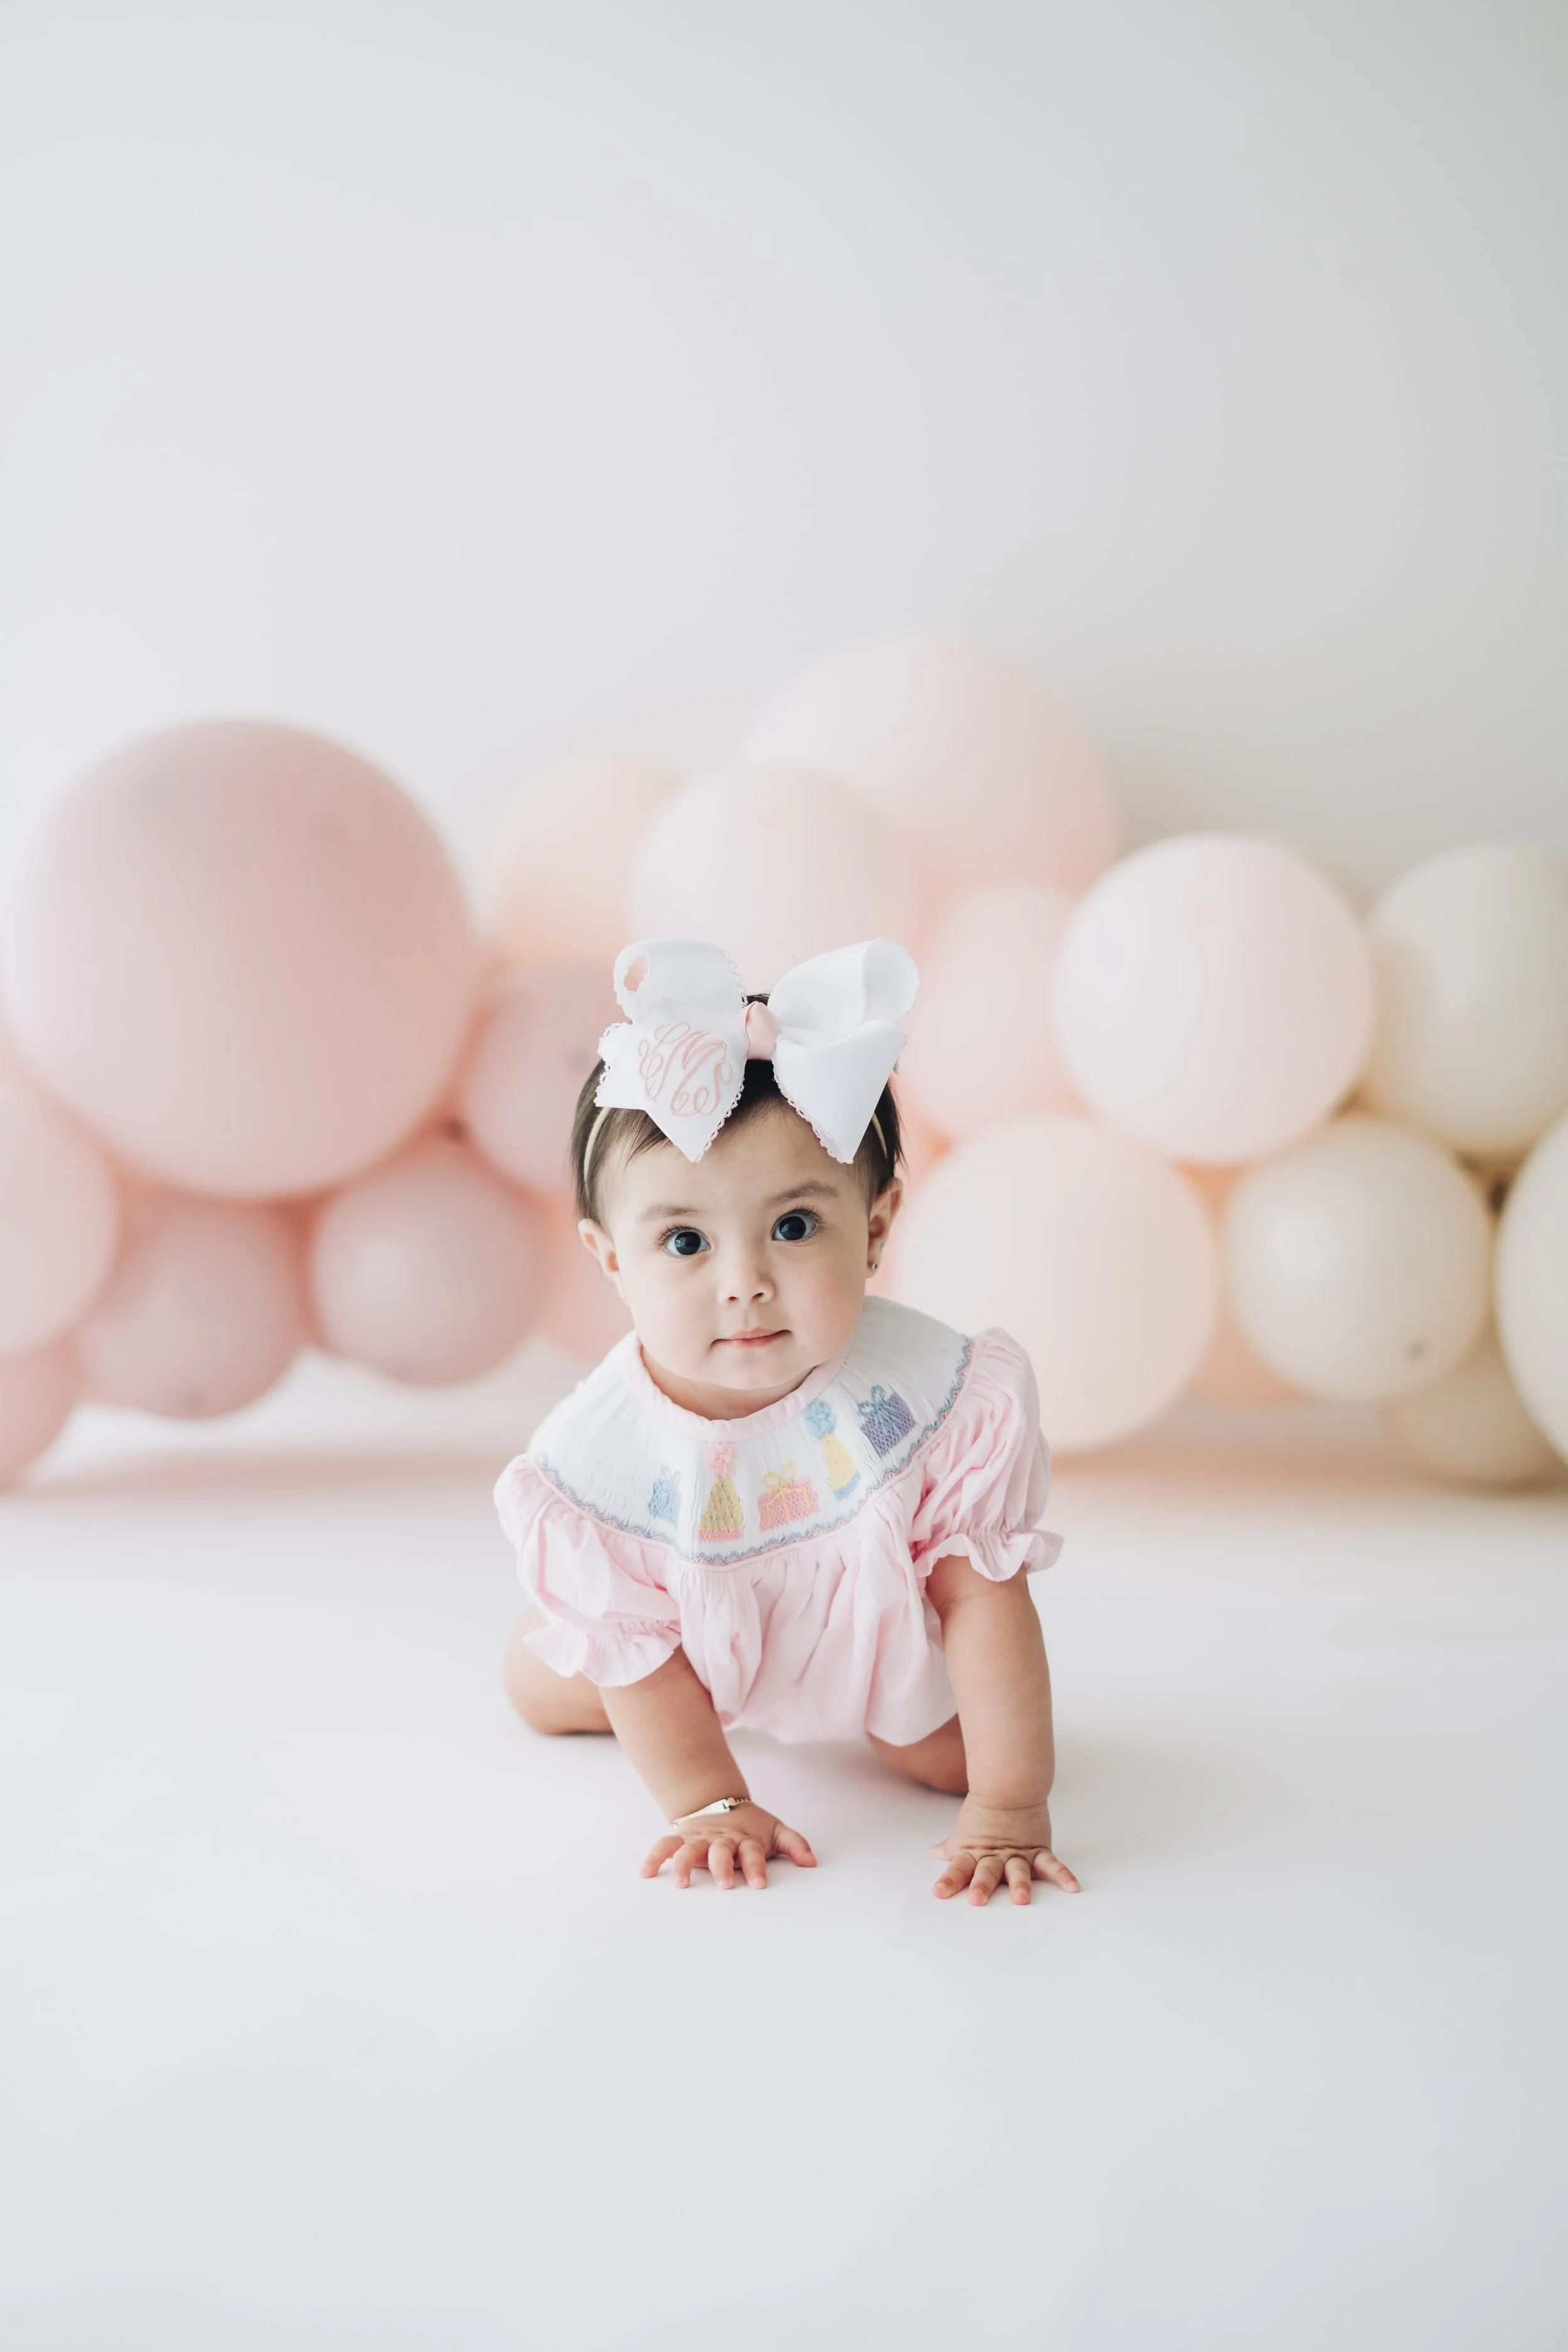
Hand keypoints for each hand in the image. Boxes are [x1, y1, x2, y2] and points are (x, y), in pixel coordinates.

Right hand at [642, 1802, 816, 1889]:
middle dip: (722, 1867)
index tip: (759, 1885)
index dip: (756, 1868)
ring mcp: (700, 1837)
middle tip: (724, 1885)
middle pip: (720, 1851)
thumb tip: (811, 1863)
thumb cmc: (752, 1826)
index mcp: (745, 1839)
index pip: (752, 1853)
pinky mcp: (682, 1837)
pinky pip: (665, 1844)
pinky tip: (645, 1872)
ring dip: (684, 1864)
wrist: (722, 1802)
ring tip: (680, 1883)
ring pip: (689, 1848)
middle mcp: (721, 1839)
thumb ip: (794, 1844)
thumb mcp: (777, 1830)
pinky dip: (655, 1856)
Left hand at [931, 1795, 1081, 1905]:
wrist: (1009, 1785)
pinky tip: (1072, 1887)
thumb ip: (952, 1847)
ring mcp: (1018, 1854)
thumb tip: (935, 1852)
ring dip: (1019, 1884)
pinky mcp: (1038, 1850)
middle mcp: (996, 1856)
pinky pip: (1052, 1865)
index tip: (939, 1893)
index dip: (950, 1880)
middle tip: (977, 1899)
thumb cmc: (983, 1811)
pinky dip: (1063, 1876)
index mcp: (976, 1853)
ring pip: (1018, 1871)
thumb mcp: (965, 1832)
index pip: (959, 1868)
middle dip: (982, 1885)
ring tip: (1021, 1899)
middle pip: (987, 1871)